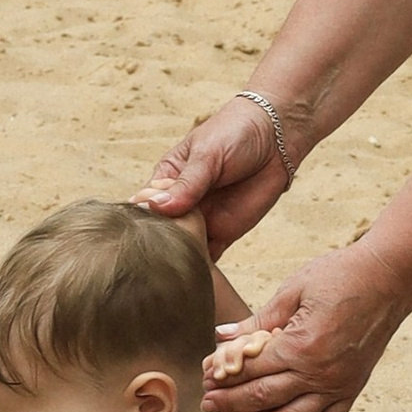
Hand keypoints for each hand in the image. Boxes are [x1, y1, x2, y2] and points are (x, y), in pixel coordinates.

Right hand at [136, 93, 289, 257]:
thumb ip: (187, 183)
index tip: (136, 235)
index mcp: (166, 179)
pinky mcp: (224, 234)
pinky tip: (192, 277)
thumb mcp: (207, 154)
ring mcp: (201, 221)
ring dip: (175, 261)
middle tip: (153, 260)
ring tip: (169, 273)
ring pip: (181, 248)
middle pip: (160, 232)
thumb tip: (156, 207)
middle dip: (156, 247)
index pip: (145, 205)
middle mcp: (180, 204)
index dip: (141, 220)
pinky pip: (207, 256)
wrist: (276, 137)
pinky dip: (200, 269)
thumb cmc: (234, 134)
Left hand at [200, 245, 405, 411]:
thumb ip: (258, 320)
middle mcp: (319, 373)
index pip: (251, 369)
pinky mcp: (352, 390)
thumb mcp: (294, 290)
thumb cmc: (340, 275)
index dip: (224, 375)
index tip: (204, 379)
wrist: (390, 278)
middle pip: (264, 398)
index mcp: (300, 345)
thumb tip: (221, 337)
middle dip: (230, 404)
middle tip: (205, 407)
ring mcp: (338, 385)